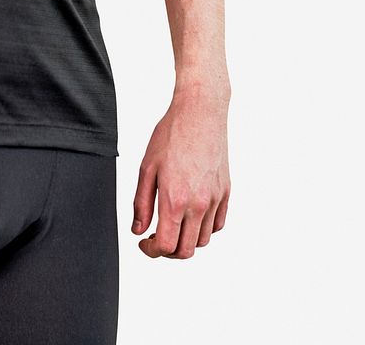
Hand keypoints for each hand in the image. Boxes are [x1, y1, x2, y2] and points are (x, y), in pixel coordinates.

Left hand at [132, 84, 229, 258]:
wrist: (200, 113)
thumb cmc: (171, 135)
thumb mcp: (146, 168)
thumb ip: (142, 203)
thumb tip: (139, 230)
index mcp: (175, 200)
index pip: (166, 246)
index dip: (151, 251)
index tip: (144, 243)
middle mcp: (198, 205)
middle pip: (186, 251)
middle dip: (168, 251)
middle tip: (155, 237)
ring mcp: (215, 200)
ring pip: (202, 240)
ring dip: (185, 240)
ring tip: (172, 224)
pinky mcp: (225, 192)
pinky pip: (217, 225)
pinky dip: (203, 229)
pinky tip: (190, 215)